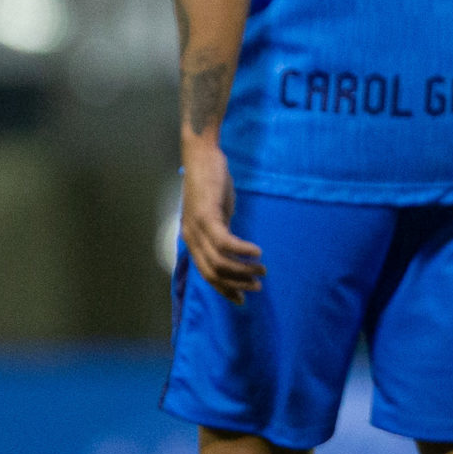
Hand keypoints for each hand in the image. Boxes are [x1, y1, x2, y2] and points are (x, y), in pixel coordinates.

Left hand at [180, 137, 265, 301]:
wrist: (202, 155)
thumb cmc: (211, 182)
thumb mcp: (215, 213)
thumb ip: (220, 232)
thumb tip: (234, 251)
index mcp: (193, 239)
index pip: (207, 275)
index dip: (225, 290)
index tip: (243, 298)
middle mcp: (191, 237)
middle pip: (213, 273)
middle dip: (236, 284)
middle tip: (257, 285)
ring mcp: (197, 227)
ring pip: (219, 262)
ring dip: (243, 270)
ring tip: (261, 269)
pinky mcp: (207, 215)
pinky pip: (225, 243)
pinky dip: (242, 251)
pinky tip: (257, 251)